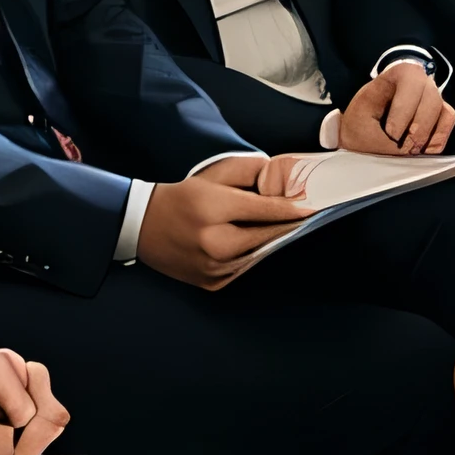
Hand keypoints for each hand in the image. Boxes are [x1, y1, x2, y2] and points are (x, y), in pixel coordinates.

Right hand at [138, 157, 311, 289]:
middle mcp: (213, 242)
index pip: (266, 210)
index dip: (293, 209)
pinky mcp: (211, 282)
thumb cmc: (181, 198)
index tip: (312, 207)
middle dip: (286, 225)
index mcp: (213, 209)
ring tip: (277, 227)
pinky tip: (249, 242)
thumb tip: (281, 181)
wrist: (142, 225)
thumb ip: (249, 172)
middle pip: (267, 236)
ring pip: (258, 254)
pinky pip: (244, 268)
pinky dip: (250, 255)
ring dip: (269, 241)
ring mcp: (212, 267)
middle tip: (302, 216)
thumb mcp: (213, 174)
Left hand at [338, 63, 454, 155]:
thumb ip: (382, 140)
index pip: (411, 82)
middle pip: (432, 99)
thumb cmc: (360, 122)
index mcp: (397, 74)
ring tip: (410, 151)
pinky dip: (438, 140)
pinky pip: (448, 124)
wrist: (361, 128)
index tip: (391, 133)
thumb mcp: (361, 128)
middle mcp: (420, 82)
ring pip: (445, 112)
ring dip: (428, 135)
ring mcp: (432, 98)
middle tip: (403, 147)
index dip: (403, 110)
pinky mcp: (439, 114)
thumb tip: (406, 153)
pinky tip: (422, 151)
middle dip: (419, 127)